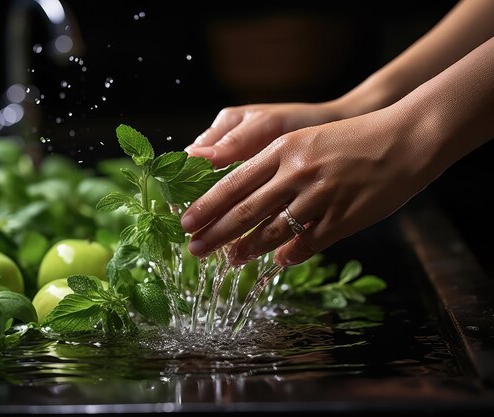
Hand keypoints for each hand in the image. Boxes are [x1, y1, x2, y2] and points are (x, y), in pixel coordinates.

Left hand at [181, 106, 438, 266]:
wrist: (404, 139)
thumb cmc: (350, 139)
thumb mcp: (305, 140)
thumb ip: (275, 166)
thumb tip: (245, 198)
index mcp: (284, 149)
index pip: (234, 183)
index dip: (208, 207)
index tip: (186, 223)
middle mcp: (297, 173)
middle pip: (245, 210)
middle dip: (215, 233)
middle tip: (194, 249)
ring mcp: (321, 197)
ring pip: (273, 230)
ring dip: (247, 248)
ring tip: (229, 260)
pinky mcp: (344, 217)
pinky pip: (309, 243)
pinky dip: (290, 254)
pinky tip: (277, 262)